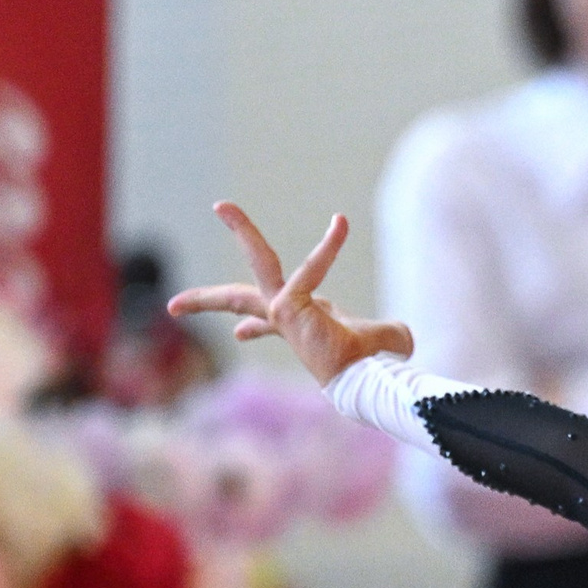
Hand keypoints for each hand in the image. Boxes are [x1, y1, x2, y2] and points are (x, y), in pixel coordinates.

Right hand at [167, 203, 412, 384]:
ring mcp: (283, 313)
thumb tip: (402, 340)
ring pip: (258, 265)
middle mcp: (287, 321)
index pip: (268, 325)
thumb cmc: (376, 366)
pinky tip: (341, 222)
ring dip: (243, 232)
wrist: (368, 381)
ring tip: (222, 206)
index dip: (253, 328)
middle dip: (210, 294)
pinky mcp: (288, 307)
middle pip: (241, 300)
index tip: (240, 334)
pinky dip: (330, 246)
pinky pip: (311, 268)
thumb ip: (386, 334)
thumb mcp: (377, 342)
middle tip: (185, 289)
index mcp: (302, 328)